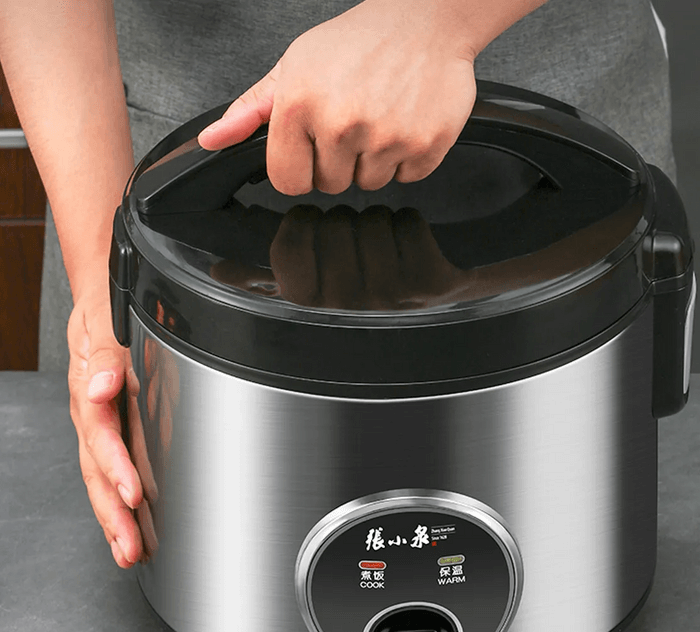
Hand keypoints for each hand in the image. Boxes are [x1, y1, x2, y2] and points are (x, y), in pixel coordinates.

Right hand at [67, 290, 145, 568]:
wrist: (97, 305)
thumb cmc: (103, 316)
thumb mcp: (103, 325)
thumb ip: (103, 356)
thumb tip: (100, 386)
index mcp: (90, 394)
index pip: (102, 439)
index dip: (116, 468)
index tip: (133, 494)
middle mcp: (93, 417)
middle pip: (97, 473)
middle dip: (113, 513)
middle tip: (129, 547)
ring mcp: (100, 428)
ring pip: (102, 479)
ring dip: (116, 517)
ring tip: (129, 551)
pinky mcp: (113, 431)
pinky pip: (112, 471)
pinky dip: (121, 500)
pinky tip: (134, 522)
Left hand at [197, 0, 476, 194]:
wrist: (427, 19)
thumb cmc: (359, 42)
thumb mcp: (294, 67)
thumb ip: (251, 110)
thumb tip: (212, 140)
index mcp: (299, 105)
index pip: (288, 182)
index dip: (299, 169)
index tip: (311, 150)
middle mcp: (340, 124)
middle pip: (331, 185)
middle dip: (340, 160)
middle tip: (353, 119)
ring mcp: (385, 137)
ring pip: (369, 184)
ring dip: (373, 160)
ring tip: (380, 117)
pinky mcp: (423, 146)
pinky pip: (406, 178)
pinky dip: (407, 157)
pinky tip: (403, 122)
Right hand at [209, 203, 480, 309]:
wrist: (438, 286)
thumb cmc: (367, 275)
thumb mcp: (311, 274)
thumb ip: (260, 273)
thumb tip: (221, 271)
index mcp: (315, 302)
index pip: (287, 253)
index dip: (299, 225)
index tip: (309, 224)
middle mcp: (349, 307)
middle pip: (335, 225)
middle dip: (346, 218)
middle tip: (357, 238)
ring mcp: (390, 299)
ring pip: (372, 220)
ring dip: (380, 220)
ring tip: (385, 244)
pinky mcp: (428, 284)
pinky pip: (408, 224)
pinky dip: (411, 223)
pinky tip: (411, 246)